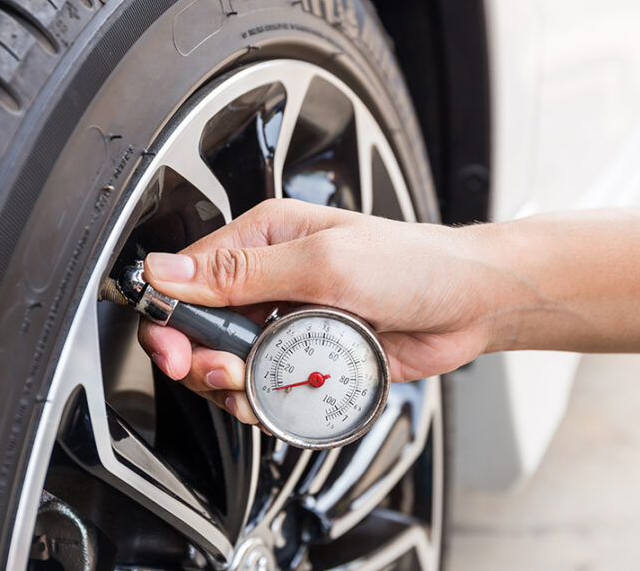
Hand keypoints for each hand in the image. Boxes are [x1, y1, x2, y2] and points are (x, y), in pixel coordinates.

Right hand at [137, 198, 497, 423]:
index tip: (175, 350)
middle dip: (203, 359)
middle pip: (202, 329)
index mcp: (264, 238)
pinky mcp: (309, 357)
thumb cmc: (413, 264)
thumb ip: (244, 272)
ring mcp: (288, 321)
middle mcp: (270, 279)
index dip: (170, 318)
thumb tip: (170, 271)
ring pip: (231, 364)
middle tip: (225, 373)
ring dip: (236, 386)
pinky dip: (267, 402)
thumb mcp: (324, 262)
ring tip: (259, 387)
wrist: (469, 303)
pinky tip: (283, 399)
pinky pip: (268, 387)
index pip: (188, 277)